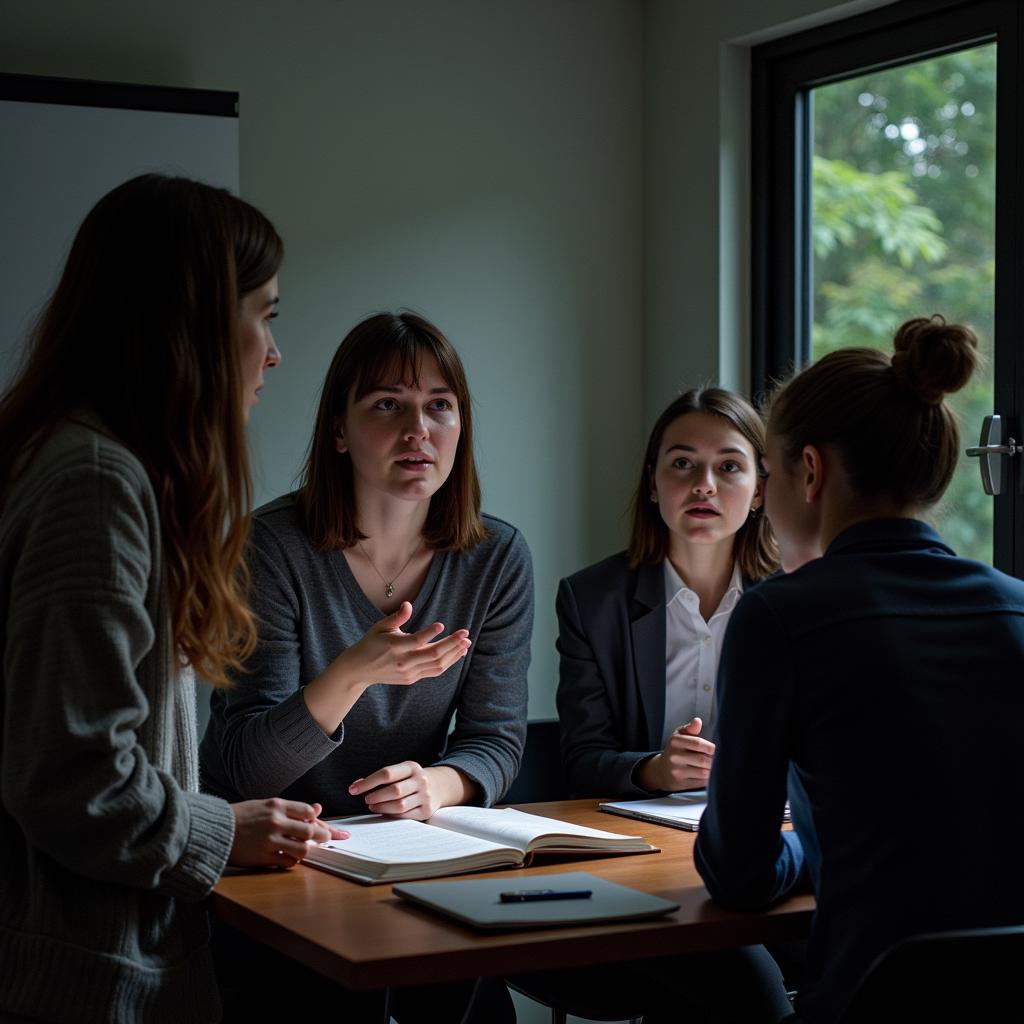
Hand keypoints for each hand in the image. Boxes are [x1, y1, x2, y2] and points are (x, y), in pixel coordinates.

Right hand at [228, 799, 349, 867]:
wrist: (213, 830)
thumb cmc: (240, 817)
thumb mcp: (265, 806)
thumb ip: (291, 808)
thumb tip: (317, 809)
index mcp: (276, 805)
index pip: (308, 811)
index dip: (318, 820)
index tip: (324, 826)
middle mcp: (275, 821)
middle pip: (310, 830)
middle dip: (323, 836)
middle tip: (326, 839)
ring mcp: (270, 840)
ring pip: (302, 849)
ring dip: (307, 851)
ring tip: (305, 850)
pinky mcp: (262, 857)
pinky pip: (288, 862)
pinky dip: (292, 862)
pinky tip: (290, 858)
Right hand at [336, 601, 471, 688]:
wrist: (359, 670)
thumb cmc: (371, 643)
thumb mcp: (380, 627)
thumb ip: (397, 617)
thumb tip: (408, 604)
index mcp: (393, 647)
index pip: (415, 641)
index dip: (429, 633)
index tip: (442, 624)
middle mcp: (403, 662)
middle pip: (433, 654)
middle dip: (452, 643)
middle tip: (465, 633)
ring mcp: (408, 672)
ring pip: (437, 665)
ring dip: (454, 654)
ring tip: (466, 643)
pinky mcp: (412, 679)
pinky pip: (434, 671)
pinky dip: (448, 662)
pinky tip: (457, 653)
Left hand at [348, 762, 469, 819]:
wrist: (438, 786)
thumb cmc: (411, 779)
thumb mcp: (401, 772)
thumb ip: (382, 777)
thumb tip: (357, 785)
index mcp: (412, 767)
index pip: (387, 773)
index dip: (368, 782)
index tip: (353, 789)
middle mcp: (421, 780)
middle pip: (394, 790)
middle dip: (376, 796)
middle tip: (366, 799)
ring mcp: (425, 796)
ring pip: (399, 805)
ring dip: (382, 807)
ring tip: (372, 806)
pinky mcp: (426, 810)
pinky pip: (405, 815)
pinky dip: (391, 815)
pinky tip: (384, 812)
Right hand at [637, 717, 715, 792]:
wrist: (662, 770)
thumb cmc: (675, 750)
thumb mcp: (679, 736)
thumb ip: (690, 729)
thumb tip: (697, 721)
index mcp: (675, 741)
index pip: (698, 743)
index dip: (711, 747)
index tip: (716, 749)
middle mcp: (675, 756)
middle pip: (702, 760)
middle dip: (714, 761)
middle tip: (718, 759)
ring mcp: (677, 771)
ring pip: (703, 772)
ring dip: (712, 770)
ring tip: (712, 766)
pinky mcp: (681, 783)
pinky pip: (701, 783)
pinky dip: (707, 779)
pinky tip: (707, 775)